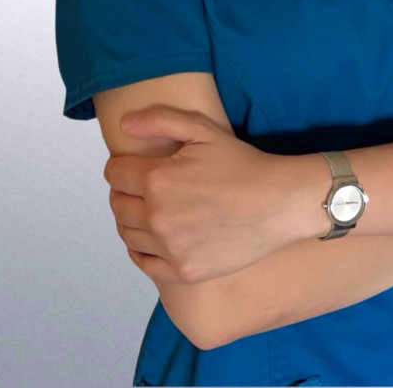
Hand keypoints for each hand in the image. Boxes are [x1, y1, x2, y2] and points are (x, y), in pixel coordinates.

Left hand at [103, 105, 293, 285]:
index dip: (120, 166)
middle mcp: (157, 217)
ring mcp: (169, 248)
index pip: (114, 174)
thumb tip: (124, 124)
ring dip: (131, 220)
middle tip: (141, 187)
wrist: (278, 203)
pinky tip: (153, 238)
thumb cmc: (242, 164)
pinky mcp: (183, 271)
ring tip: (150, 209)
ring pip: (127, 234)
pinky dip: (141, 250)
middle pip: (117, 205)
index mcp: (157, 180)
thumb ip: (159, 120)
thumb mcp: (202, 128)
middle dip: (124, 192)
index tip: (131, 166)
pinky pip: (144, 263)